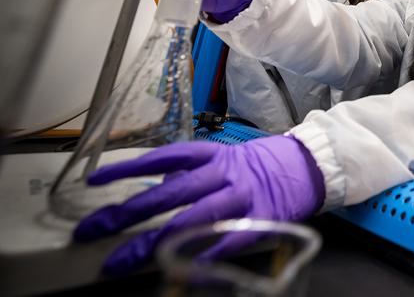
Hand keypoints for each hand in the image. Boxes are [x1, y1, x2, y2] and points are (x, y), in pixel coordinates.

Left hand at [73, 136, 324, 274]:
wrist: (308, 167)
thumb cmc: (258, 166)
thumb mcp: (223, 160)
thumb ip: (190, 175)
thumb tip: (155, 191)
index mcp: (213, 157)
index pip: (165, 159)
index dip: (130, 168)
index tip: (96, 181)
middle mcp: (225, 174)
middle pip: (173, 192)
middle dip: (130, 212)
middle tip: (94, 229)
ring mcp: (243, 198)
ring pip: (196, 217)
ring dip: (156, 240)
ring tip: (123, 259)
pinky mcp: (261, 220)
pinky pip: (232, 239)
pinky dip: (209, 254)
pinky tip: (186, 268)